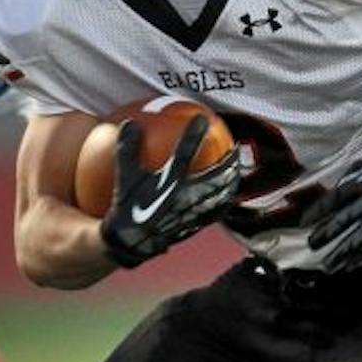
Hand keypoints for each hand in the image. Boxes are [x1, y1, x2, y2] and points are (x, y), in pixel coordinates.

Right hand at [99, 115, 240, 267]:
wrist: (128, 244)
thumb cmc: (125, 208)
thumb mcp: (124, 178)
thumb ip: (127, 150)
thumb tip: (129, 122)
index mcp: (167, 185)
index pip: (183, 154)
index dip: (192, 135)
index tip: (202, 118)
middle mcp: (184, 200)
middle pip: (214, 178)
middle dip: (228, 163)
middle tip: (235, 149)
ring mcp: (192, 215)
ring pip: (219, 197)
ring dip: (230, 182)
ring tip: (237, 172)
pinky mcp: (194, 227)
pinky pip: (215, 213)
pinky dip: (223, 202)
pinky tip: (227, 198)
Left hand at [301, 140, 361, 272]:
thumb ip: (347, 182)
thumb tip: (329, 201)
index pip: (336, 198)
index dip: (319, 211)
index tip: (304, 223)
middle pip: (347, 219)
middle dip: (328, 234)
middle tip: (312, 245)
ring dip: (345, 253)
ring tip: (330, 265)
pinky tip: (351, 264)